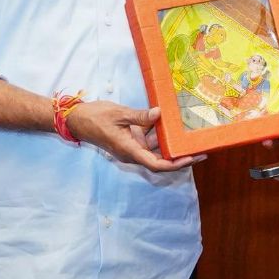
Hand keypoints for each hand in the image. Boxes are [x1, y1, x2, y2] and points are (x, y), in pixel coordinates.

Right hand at [65, 102, 200, 171]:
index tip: (193, 158)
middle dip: (180, 156)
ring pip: (155, 149)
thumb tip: (160, 114)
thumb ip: (140, 116)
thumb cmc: (95, 117)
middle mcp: (133, 152)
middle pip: (161, 160)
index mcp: (130, 150)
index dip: (177, 164)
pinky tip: (172, 125)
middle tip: (201, 148)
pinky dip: (160, 135)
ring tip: (191, 136)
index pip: (157, 164)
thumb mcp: (119, 114)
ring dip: (171, 144)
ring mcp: (132, 147)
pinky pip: (148, 140)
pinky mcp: (130, 139)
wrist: (76, 119)